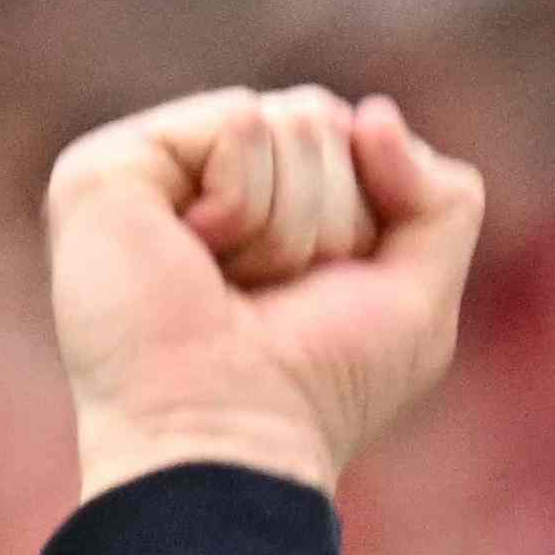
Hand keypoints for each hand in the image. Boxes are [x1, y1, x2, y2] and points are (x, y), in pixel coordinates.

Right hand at [42, 82, 481, 504]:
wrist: (233, 440)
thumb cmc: (317, 387)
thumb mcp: (420, 299)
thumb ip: (444, 198)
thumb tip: (373, 114)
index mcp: (262, 201)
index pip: (350, 136)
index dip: (365, 216)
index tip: (319, 295)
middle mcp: (203, 178)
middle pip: (322, 119)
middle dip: (332, 218)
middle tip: (273, 296)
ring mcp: (152, 169)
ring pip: (289, 119)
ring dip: (289, 226)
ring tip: (232, 287)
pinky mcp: (110, 166)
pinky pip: (240, 121)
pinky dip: (245, 203)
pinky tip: (197, 258)